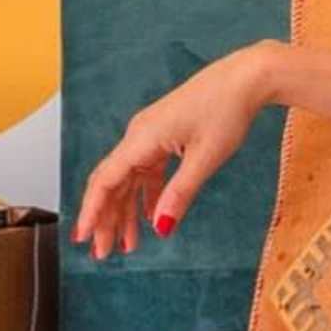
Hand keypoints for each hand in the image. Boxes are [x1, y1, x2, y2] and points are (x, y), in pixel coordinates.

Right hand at [73, 43, 273, 259]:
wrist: (246, 77)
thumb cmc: (227, 109)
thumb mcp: (205, 158)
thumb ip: (179, 194)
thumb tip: (161, 226)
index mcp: (141, 138)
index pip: (105, 181)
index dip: (92, 212)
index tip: (84, 238)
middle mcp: (139, 135)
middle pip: (113, 183)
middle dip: (107, 220)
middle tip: (104, 253)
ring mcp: (150, 134)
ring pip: (129, 179)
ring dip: (126, 211)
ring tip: (127, 244)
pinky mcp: (164, 135)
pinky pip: (147, 170)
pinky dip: (146, 195)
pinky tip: (150, 217)